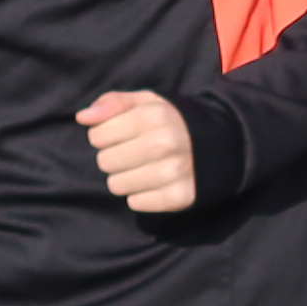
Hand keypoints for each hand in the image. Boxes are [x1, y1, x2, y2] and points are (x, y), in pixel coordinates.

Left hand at [81, 88, 197, 214]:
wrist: (223, 144)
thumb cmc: (174, 121)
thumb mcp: (148, 102)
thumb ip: (114, 103)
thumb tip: (83, 117)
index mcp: (154, 115)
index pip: (97, 136)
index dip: (105, 136)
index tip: (124, 135)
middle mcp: (165, 143)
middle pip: (105, 162)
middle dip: (115, 158)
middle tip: (135, 154)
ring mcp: (174, 173)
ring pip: (117, 185)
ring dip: (125, 179)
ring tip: (144, 169)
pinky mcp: (180, 197)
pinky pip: (136, 203)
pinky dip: (141, 196)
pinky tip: (155, 184)